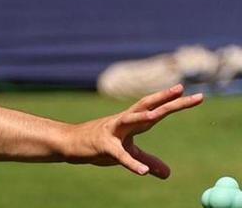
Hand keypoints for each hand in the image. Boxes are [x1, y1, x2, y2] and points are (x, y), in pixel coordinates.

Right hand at [65, 84, 203, 178]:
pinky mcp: (102, 146)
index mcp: (132, 122)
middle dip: (164, 99)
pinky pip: (118, 155)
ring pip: (128, 121)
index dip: (173, 102)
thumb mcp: (127, 153)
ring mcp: (112, 132)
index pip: (156, 109)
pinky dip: (130, 163)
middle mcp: (123, 122)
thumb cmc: (99, 144)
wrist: (69, 143)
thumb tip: (167, 174)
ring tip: (157, 115)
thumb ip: (147, 161)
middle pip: (147, 108)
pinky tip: (142, 173)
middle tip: (182, 90)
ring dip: (142, 117)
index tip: (195, 95)